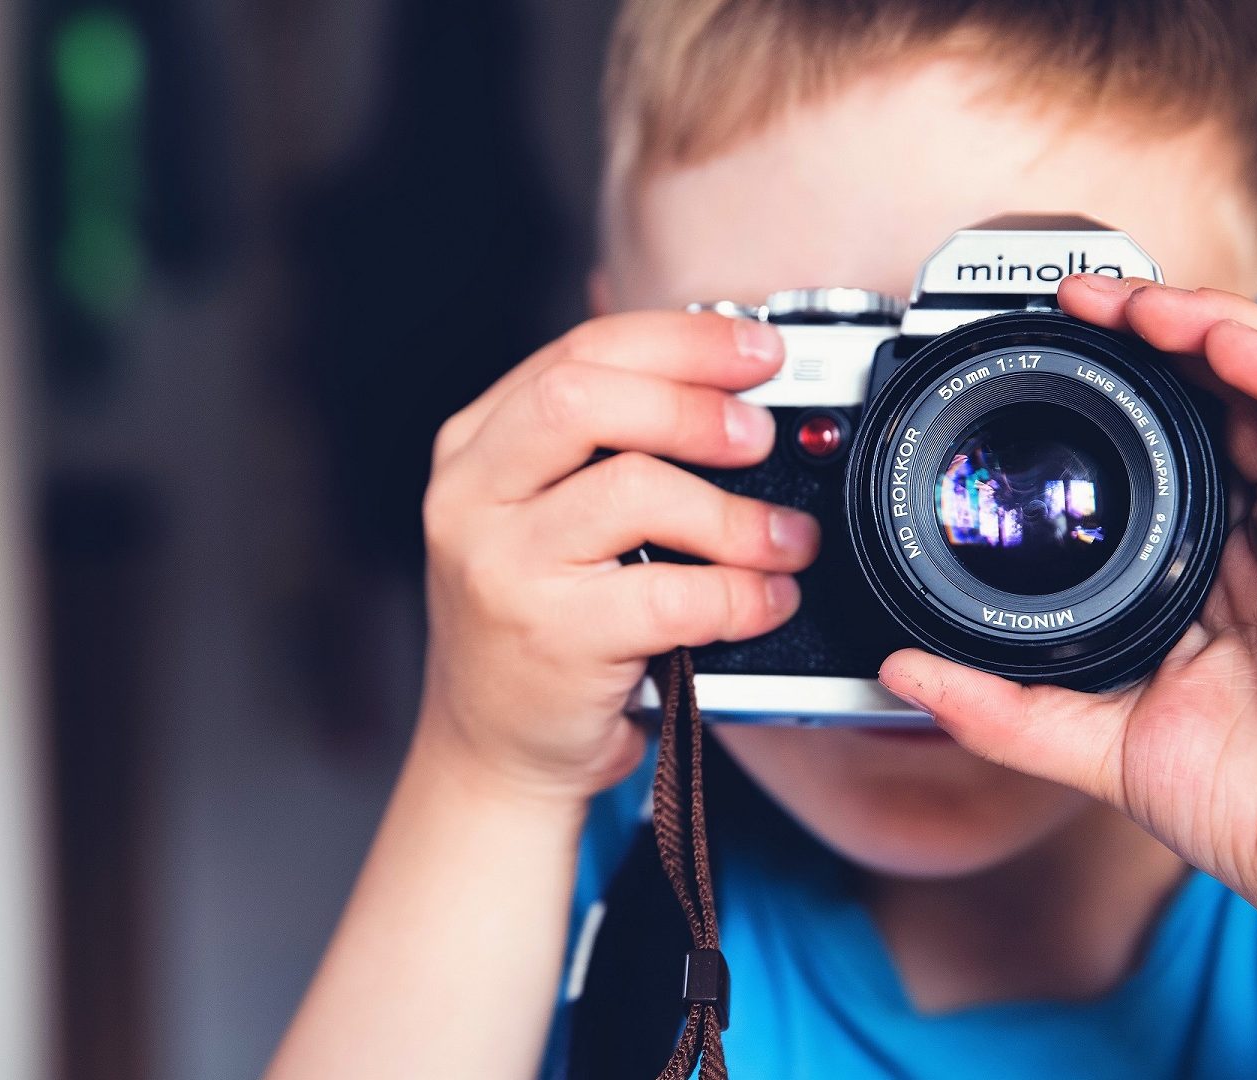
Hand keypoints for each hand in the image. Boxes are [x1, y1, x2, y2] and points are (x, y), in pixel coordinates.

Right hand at [417, 311, 820, 802]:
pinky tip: (765, 600)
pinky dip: (739, 593)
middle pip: (584, 399)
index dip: (679, 341)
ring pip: (633, 490)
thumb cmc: (537, 625)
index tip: (756, 349)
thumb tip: (729, 387)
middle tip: (760, 434)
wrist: (492, 750)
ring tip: (783, 538)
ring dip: (734, 512)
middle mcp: (473, 499)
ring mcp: (503, 568)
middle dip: (693, 403)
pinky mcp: (551, 638)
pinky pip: (670, 594)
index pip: (578, 353)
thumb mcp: (541, 517)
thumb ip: (603, 448)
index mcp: (475, 447)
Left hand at [879, 278, 1256, 1071]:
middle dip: (1154, 324)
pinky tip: (1212, 337)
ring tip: (1127, 301)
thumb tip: (902, 671)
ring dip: (1205, 321)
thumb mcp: (1092, 741)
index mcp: (1218, 560)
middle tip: (1077, 298)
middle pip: (1224, 386)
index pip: (1177, 434)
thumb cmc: (1250, 804)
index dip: (1122, 378)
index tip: (1047, 347)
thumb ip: (999, 704)